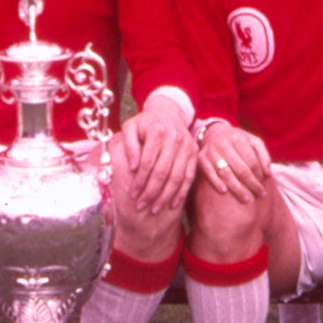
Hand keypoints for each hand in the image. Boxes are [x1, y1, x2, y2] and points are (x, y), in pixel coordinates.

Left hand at [118, 96, 196, 213]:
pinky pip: (189, 177)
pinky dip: (181, 192)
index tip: (132, 195)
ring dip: (165, 196)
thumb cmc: (144, 123)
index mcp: (158, 131)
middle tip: (141, 206)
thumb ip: (128, 145)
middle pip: (163, 172)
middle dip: (151, 192)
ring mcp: (187, 146)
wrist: (168, 113)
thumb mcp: (130, 127)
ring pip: (177, 177)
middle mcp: (175, 139)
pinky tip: (172, 204)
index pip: (148, 162)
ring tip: (154, 210)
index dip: (139, 180)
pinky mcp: (194, 154)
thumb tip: (133, 168)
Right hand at [194, 119, 271, 200]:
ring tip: (246, 199)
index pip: (251, 161)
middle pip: (240, 169)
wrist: (213, 133)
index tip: (265, 186)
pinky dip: (216, 182)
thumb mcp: (252, 141)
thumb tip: (268, 174)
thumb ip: (263, 155)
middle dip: (252, 184)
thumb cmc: (237, 140)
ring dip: (236, 188)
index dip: (259, 175)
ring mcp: (211, 151)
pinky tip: (224, 192)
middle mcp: (223, 144)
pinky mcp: (201, 158)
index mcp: (238, 138)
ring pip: (225, 173)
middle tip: (260, 195)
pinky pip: (209, 173)